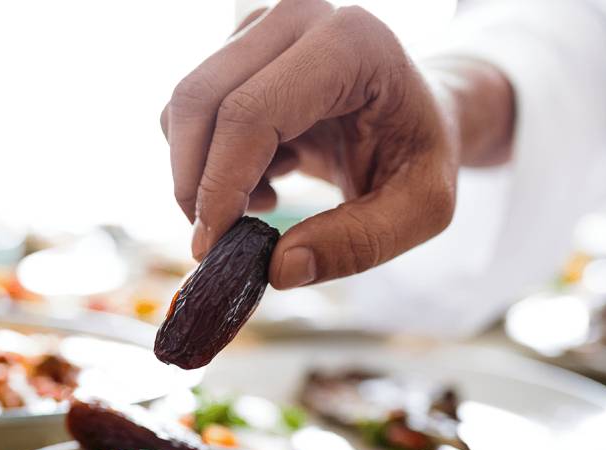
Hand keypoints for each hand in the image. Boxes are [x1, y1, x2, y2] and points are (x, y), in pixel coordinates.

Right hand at [160, 2, 511, 288]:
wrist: (418, 114)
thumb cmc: (421, 155)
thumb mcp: (421, 210)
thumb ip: (358, 243)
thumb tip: (277, 269)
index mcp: (351, 43)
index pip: (251, 113)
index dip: (221, 186)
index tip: (214, 247)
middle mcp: (299, 16)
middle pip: (200, 101)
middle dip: (194, 183)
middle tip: (219, 240)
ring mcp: (263, 24)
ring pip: (185, 107)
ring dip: (201, 173)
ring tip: (263, 200)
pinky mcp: (238, 45)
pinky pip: (188, 111)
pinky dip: (206, 159)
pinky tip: (261, 176)